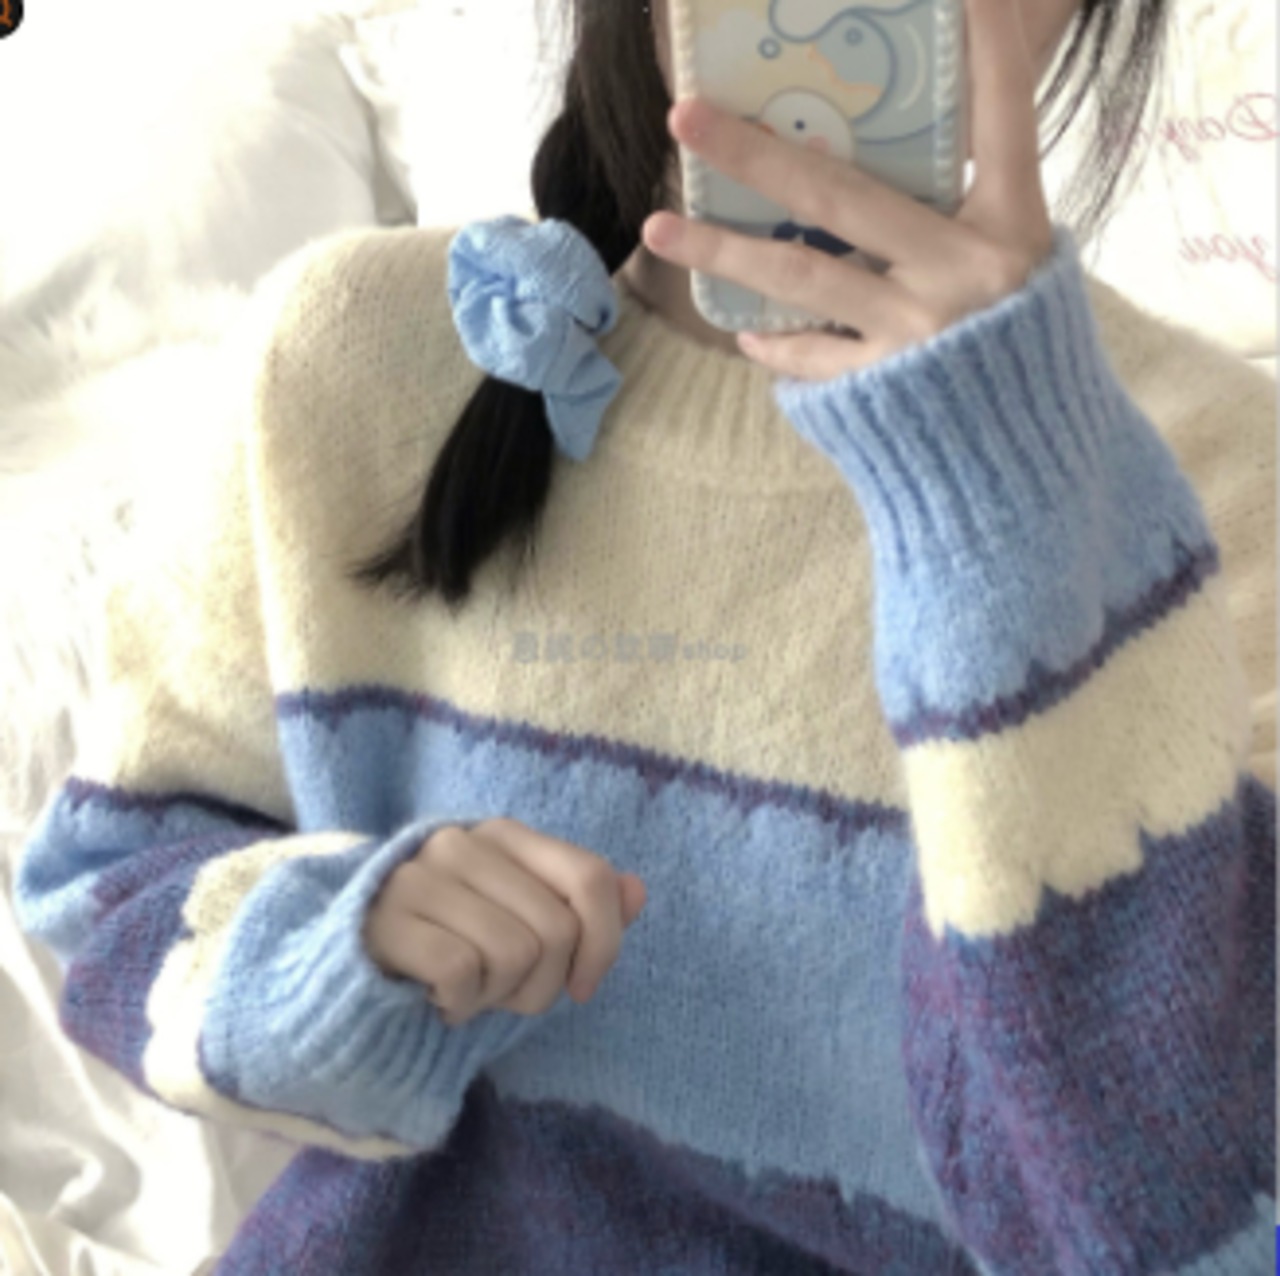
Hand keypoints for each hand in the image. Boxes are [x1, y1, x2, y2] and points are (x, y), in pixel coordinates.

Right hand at [363, 818, 646, 1026]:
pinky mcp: (386, 920)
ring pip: (514, 955)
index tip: (582, 987)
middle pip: (557, 931)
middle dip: (541, 986)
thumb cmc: (450, 942)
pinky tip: (435, 998)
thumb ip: (580, 906)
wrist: (348, 965)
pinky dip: (458, 1004)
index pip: (590, 878)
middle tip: (503, 992)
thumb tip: (637, 891)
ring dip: (497, 997)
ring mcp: (421, 877)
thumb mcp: (520, 920)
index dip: (604, 942)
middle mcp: (464, 843)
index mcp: (505, 835)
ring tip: (467, 990)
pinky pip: (462, 974)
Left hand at [641, 0, 1056, 382]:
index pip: (1001, 112)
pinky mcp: (882, 387)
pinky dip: (775, 341)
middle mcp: (968, 271)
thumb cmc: (1016, 347)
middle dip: (756, 151)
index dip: (983, 43)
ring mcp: (919, 332)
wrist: (1024, 465)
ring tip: (657, 227)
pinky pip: (809, 353)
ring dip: (722, 250)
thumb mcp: (1016, 265)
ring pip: (802, 276)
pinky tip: (744, 331)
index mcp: (1015, 224)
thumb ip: (960, 211)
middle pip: (844, 194)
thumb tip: (869, 153)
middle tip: (685, 114)